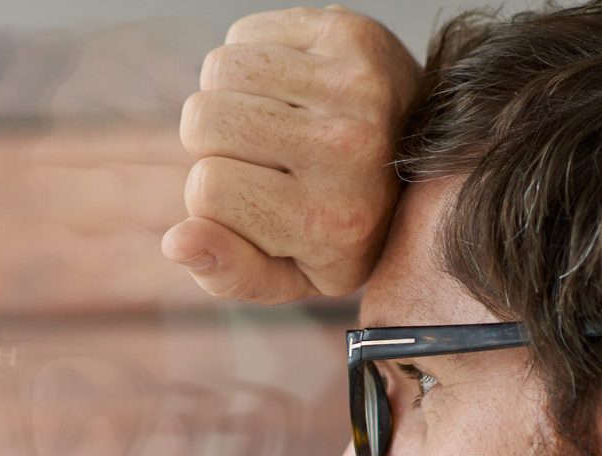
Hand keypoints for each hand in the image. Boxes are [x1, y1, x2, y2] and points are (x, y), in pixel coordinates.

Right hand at [164, 5, 420, 303]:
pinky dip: (251, 58)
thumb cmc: (342, 227)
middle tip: (258, 156)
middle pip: (204, 119)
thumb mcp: (289, 276)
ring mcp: (354, 85)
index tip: (253, 200)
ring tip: (269, 120)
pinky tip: (286, 89)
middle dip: (212, 141)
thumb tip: (177, 242)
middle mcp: (346, 149)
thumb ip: (228, 273)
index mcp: (327, 220)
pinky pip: (245, 33)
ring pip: (219, 69)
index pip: (205, 187)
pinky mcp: (351, 33)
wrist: (424, 162)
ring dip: (227, 95)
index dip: (211, 195)